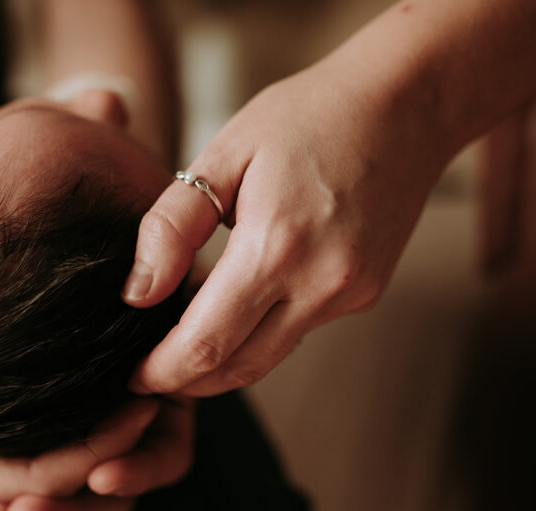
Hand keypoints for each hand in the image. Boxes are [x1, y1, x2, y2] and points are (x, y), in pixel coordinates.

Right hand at [0, 340, 193, 510]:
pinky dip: (94, 434)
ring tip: (157, 401)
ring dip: (117, 449)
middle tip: (167, 403)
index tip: (145, 402)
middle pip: (69, 488)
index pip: (39, 475)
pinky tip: (125, 397)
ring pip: (73, 476)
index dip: (98, 446)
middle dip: (122, 459)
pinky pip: (58, 449)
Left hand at [122, 55, 449, 396]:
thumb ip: (173, 226)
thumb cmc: (308, 117)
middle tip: (147, 370)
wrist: (403, 105)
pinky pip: (299, 330)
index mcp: (275, 246)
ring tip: (184, 337)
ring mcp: (349, 295)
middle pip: (237, 369)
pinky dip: (260, 331)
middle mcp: (320, 284)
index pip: (205, 344)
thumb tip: (138, 294)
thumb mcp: (224, 154)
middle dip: (185, 380)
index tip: (132, 374)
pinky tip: (240, 303)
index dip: (161, 372)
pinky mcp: (365, 295)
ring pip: (269, 358)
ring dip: (222, 361)